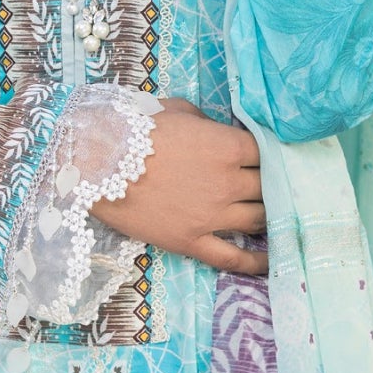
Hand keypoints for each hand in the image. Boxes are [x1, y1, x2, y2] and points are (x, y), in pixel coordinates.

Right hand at [91, 97, 267, 275]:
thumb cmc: (135, 129)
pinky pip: (233, 258)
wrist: (98, 162)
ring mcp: (213, 215)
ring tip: (273, 216)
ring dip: (269, 215)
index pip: (267, 153)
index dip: (270, 154)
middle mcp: (229, 182)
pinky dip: (256, 262)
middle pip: (268, 186)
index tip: (266, 158)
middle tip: (270, 186)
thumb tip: (216, 131)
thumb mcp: (176, 110)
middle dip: (271, 184)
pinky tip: (271, 262)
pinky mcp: (193, 241)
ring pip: (259, 219)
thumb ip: (205, 121)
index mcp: (228, 146)